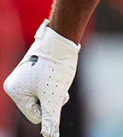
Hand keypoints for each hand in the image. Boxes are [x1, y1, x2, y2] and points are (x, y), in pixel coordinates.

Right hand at [3, 21, 79, 136]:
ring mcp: (23, 77)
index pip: (35, 117)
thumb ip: (50, 119)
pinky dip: (54, 83)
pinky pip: (45, 87)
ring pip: (44, 97)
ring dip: (55, 91)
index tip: (54, 90)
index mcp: (14, 92)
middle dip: (52, 99)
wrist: (63, 40)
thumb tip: (50, 136)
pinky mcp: (34, 71)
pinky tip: (56, 73)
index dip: (49, 107)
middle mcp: (15, 85)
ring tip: (57, 76)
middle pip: (39, 107)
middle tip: (56, 82)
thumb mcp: (54, 97)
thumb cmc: (57, 67)